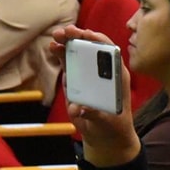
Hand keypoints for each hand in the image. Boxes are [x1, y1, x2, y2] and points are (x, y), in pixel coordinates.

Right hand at [50, 25, 140, 166]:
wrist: (105, 137)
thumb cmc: (112, 127)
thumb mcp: (107, 122)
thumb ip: (94, 114)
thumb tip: (80, 109)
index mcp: (116, 76)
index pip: (110, 52)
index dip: (99, 40)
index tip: (87, 34)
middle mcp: (103, 71)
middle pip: (92, 48)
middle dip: (79, 37)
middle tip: (66, 32)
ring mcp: (89, 74)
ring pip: (79, 53)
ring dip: (68, 42)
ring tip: (56, 36)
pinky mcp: (77, 81)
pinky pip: (69, 64)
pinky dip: (61, 54)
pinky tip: (53, 47)